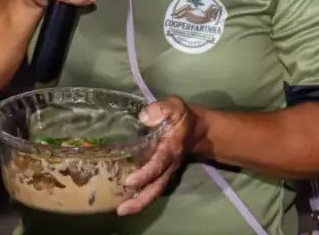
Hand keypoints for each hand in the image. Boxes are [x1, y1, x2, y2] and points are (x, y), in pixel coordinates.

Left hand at [117, 96, 198, 215]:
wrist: (197, 130)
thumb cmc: (182, 117)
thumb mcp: (175, 107)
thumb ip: (162, 109)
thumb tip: (144, 117)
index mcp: (171, 148)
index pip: (159, 163)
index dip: (146, 174)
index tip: (130, 182)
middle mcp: (169, 164)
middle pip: (157, 186)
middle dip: (141, 200)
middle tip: (122, 210)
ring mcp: (167, 171)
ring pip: (155, 190)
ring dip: (139, 202)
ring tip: (121, 210)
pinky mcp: (162, 173)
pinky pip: (152, 187)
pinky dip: (140, 196)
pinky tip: (125, 200)